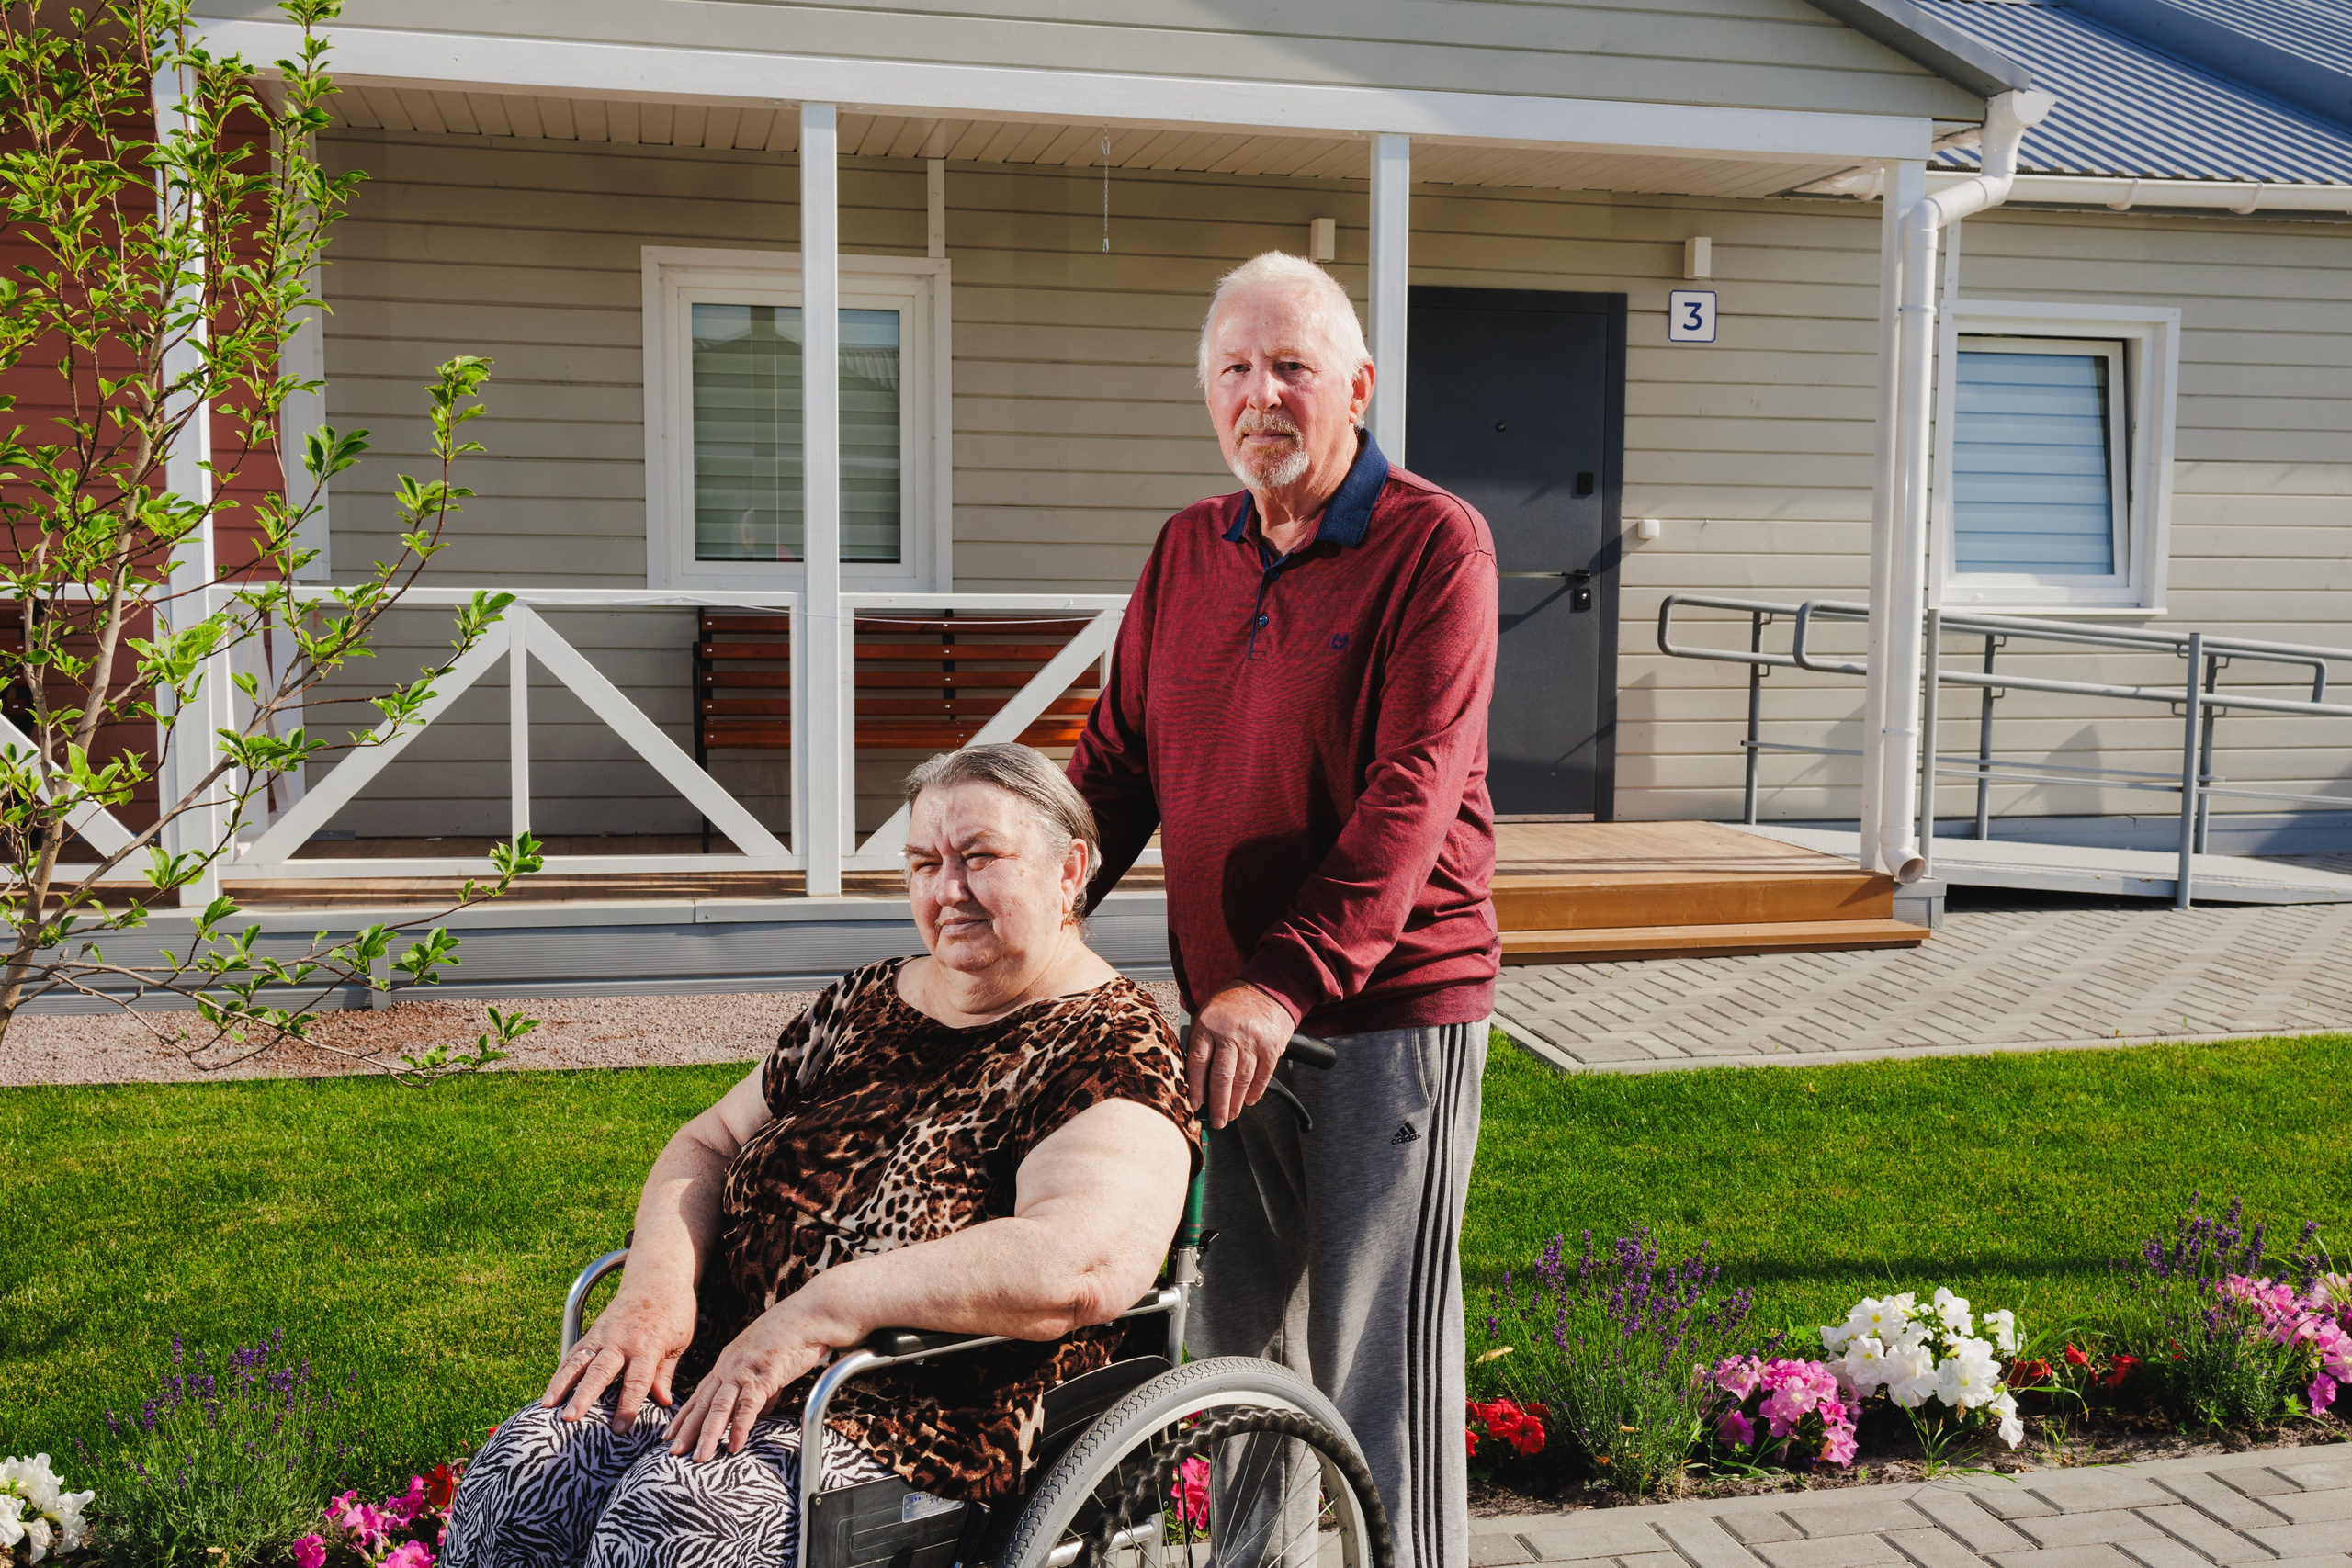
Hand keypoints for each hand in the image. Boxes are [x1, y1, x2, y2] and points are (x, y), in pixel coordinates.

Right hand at [542, 1283, 697, 1433]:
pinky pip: (574, 1354)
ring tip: (547, 1406)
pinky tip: (550, 1393)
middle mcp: (621, 1341)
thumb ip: (665, 1372)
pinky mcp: (592, 1332)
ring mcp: (603, 1335)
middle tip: (570, 1418)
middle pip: (600, 1371)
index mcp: (647, 1346)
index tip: (618, 1429)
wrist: (658, 1279)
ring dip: (562, 1384)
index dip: (627, 1406)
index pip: (636, 1380)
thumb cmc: (674, 1314)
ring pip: (579, 1362)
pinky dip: (560, 1373)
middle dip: (585, 1396)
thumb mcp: (679, 1342)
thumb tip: (664, 1402)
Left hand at [666, 1299, 836, 1462]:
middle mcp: (731, 1367)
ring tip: (699, 1457)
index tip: (669, 1436)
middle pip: (704, 1403)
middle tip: (672, 1453)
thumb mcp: (766, 1364)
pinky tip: (734, 1445)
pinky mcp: (765, 1374)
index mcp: (728, 1363)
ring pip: (720, 1406)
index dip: (684, 1416)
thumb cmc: (790, 1336)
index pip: (700, 1394)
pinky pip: (749, 1404)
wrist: (809, 1315)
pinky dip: (740, 1426)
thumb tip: (757, 1414)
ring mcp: (746, 1370)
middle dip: (687, 1430)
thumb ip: (759, 1390)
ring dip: (707, 1434)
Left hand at [1189, 983, 1295, 1129]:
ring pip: (1242, 1079)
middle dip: (1218, 1104)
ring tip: (1231, 1115)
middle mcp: (1229, 1033)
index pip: (1198, 1062)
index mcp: (1208, 1026)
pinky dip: (1256, 1091)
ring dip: (1236, 1102)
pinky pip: (1263, 1075)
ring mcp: (1252, 1040)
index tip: (1195, 1105)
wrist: (1267, 989)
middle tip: (1216, 1121)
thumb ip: (1201, 1044)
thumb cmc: (1232, 1005)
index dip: (1196, 1088)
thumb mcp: (1208, 1015)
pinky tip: (1249, 1100)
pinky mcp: (1271, 1046)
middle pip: (1221, 1076)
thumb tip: (1195, 1082)